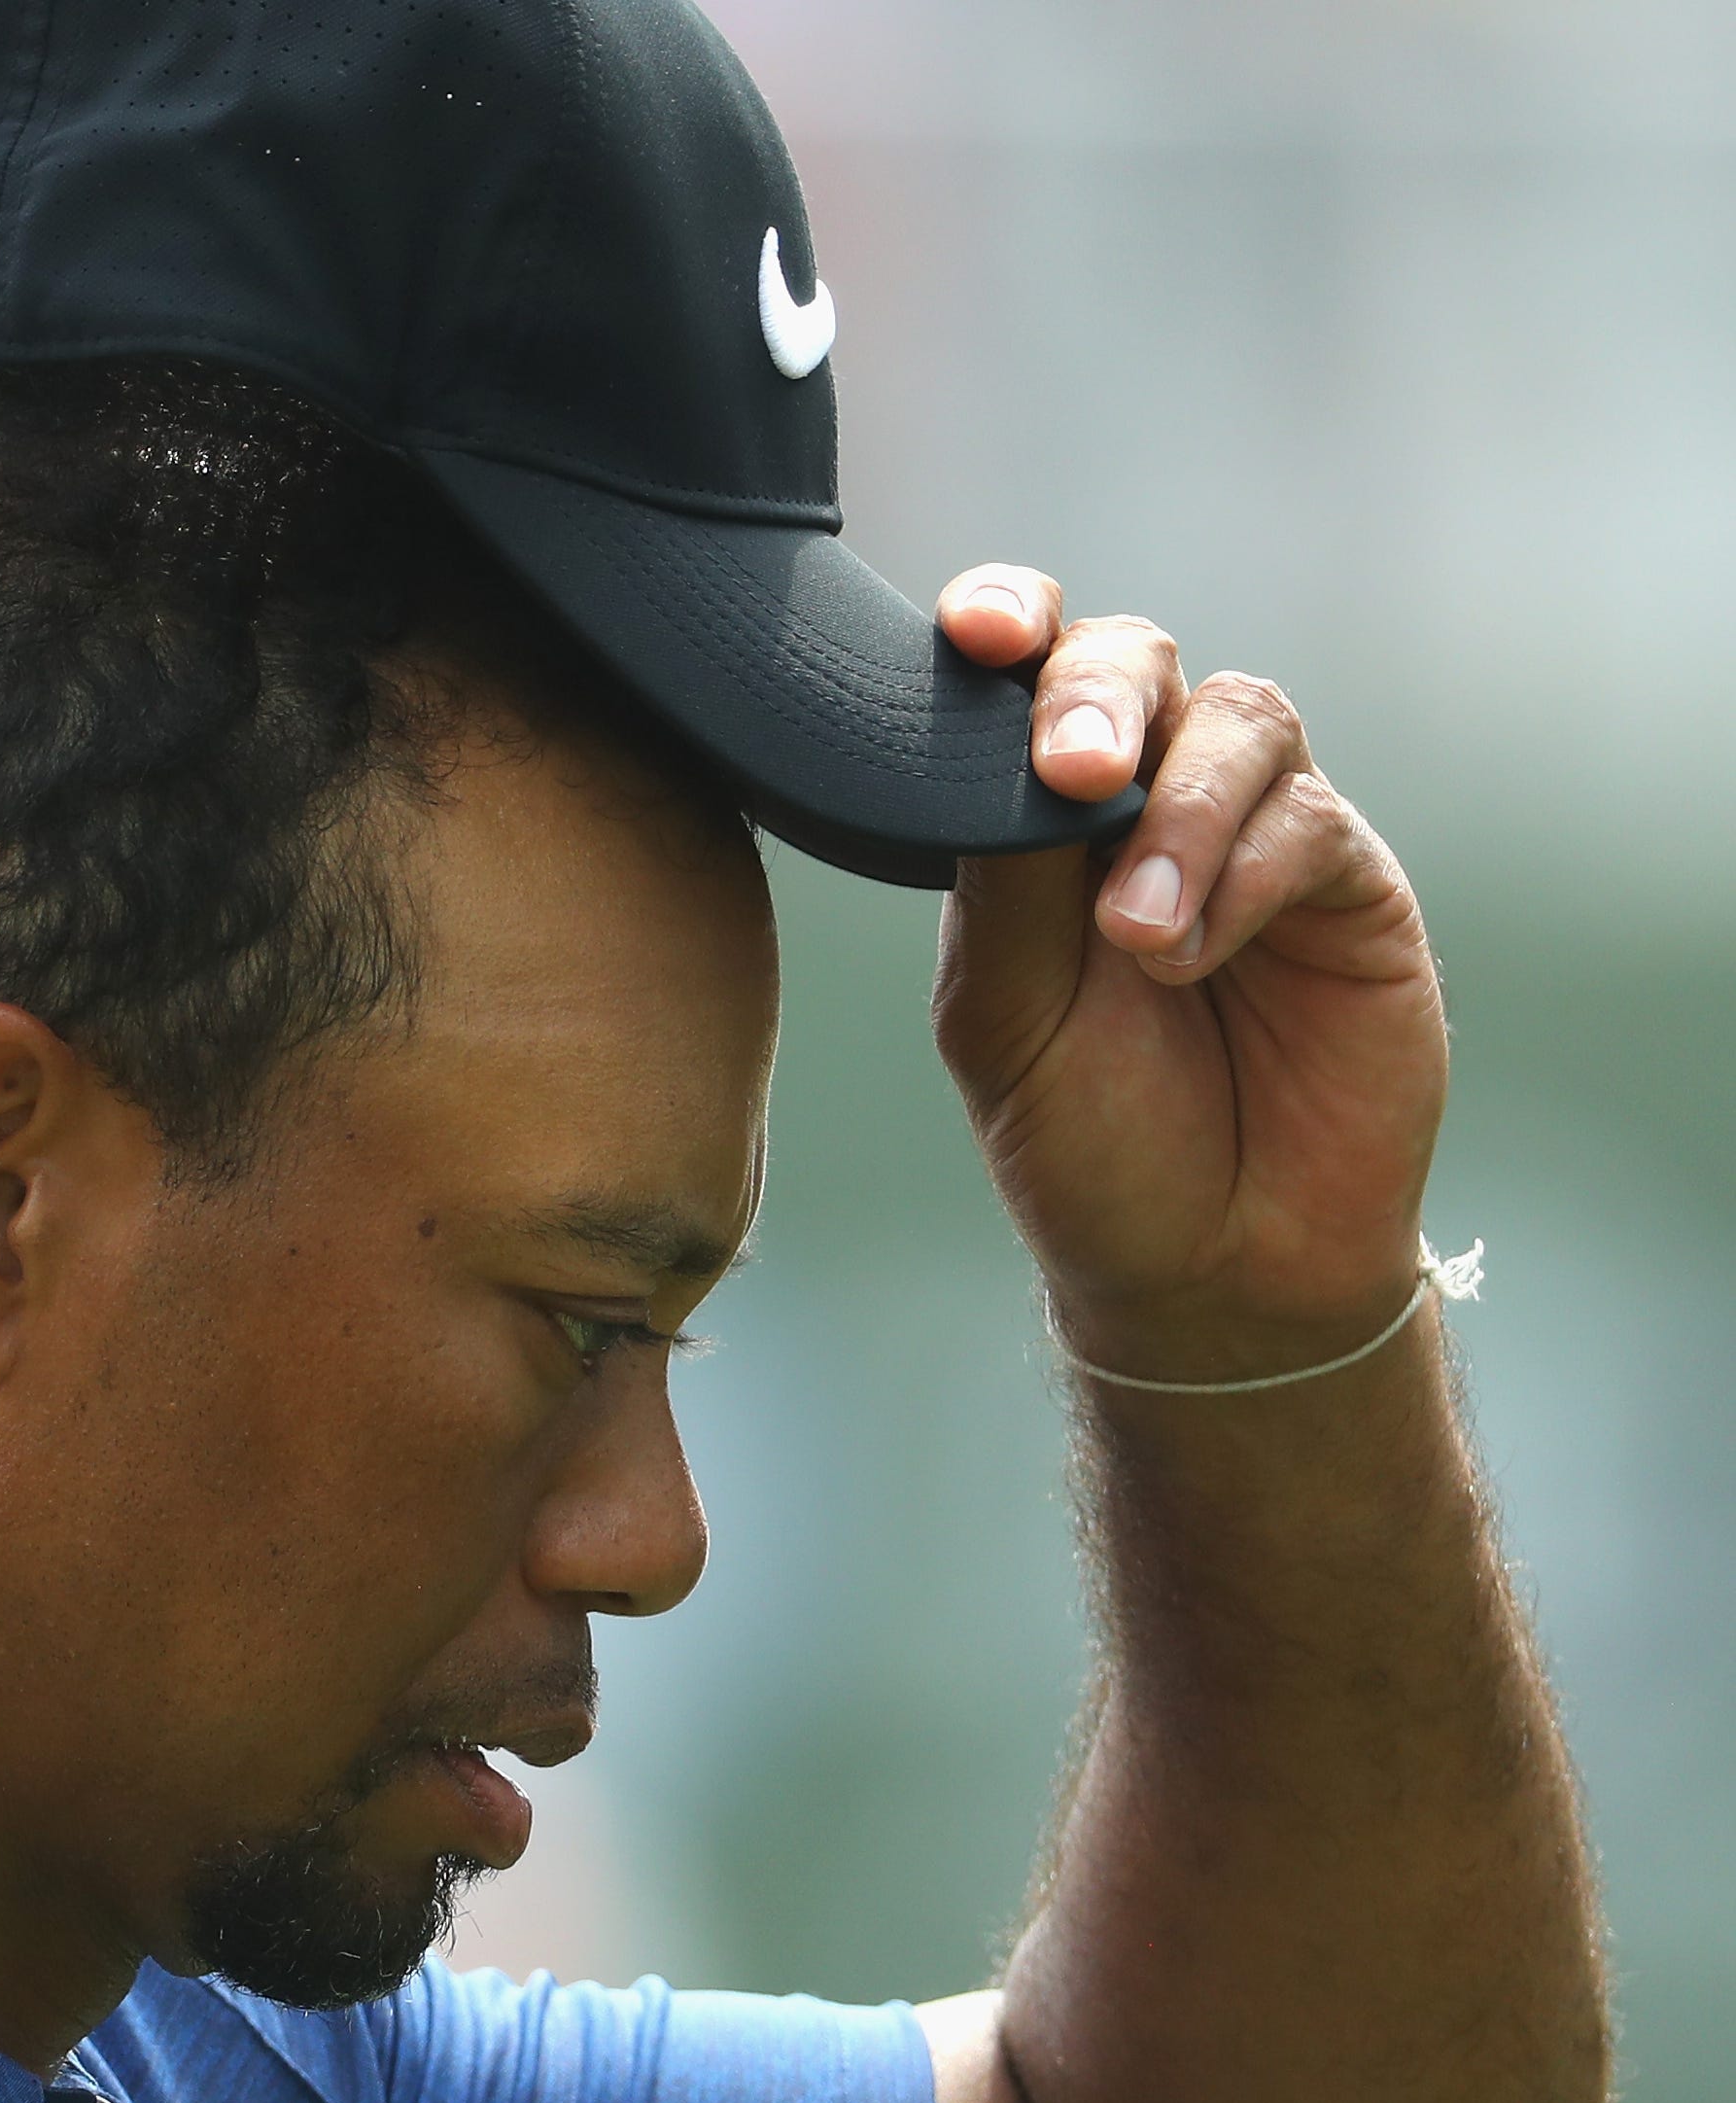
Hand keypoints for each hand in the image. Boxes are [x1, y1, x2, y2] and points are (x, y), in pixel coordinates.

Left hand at [927, 565, 1447, 1381]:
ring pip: (1235, 717)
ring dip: (1177, 808)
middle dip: (1094, 694)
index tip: (973, 632)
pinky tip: (1189, 957)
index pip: (1020, 676)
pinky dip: (1239, 874)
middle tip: (1067, 773)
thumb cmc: (1089, 1145)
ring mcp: (1250, 833)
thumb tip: (1005, 752)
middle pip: (1132, 660)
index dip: (1006, 620)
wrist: (1213, 1268)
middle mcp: (1143, 802)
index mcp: (1032, 822)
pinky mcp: (1344, 883)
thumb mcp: (1006, 1020)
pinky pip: (1303, 819)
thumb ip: (1002, 885)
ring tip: (1137, 937)